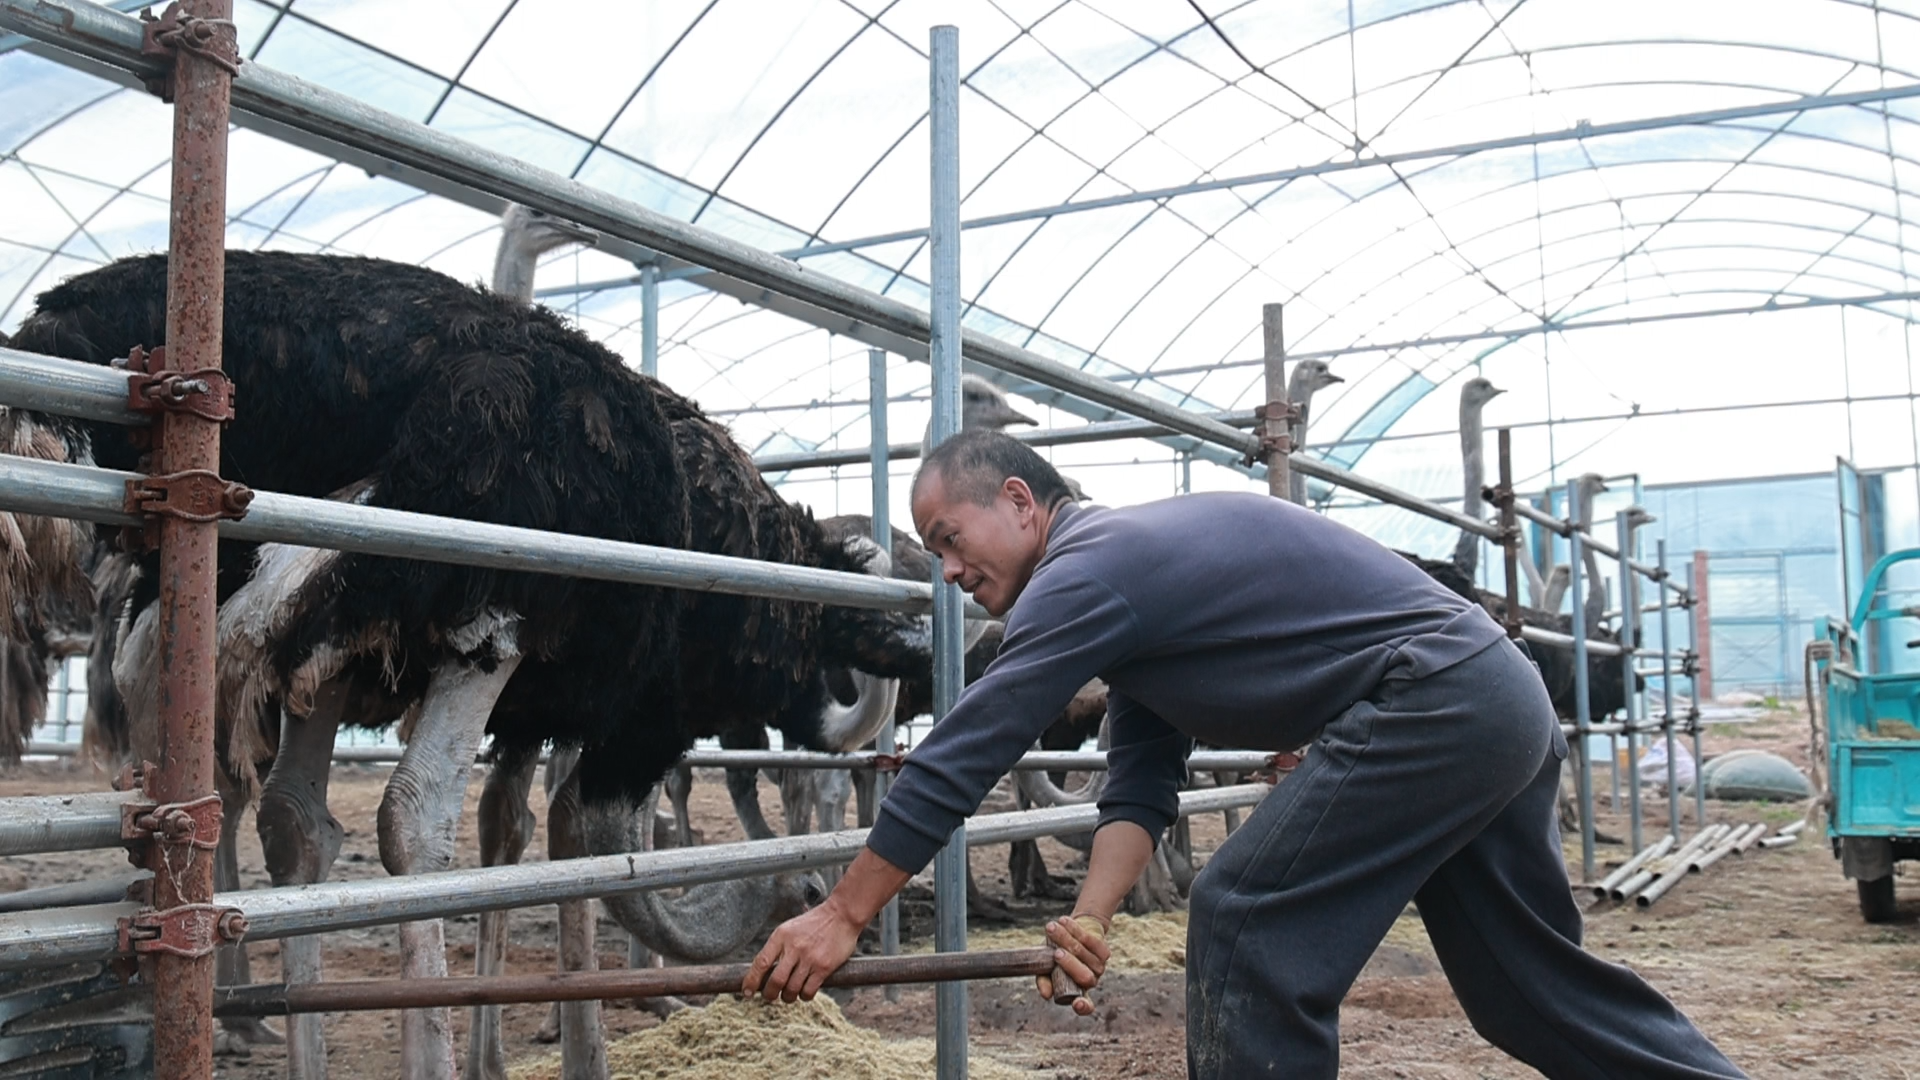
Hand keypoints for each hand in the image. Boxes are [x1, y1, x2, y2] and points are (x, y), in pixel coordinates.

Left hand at [742, 897, 863, 1003]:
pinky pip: (809, 991)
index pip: (760, 963)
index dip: (751, 981)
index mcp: (781, 936)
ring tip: (789, 996)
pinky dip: (804, 996)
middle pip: (775, 981)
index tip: (746, 992)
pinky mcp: (824, 967)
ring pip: (791, 989)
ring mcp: (810, 958)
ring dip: (787, 997)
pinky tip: (804, 993)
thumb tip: (763, 973)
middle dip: (769, 995)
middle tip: (770, 997)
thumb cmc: (814, 924)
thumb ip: (777, 947)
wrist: (842, 914)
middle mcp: (794, 947)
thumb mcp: (790, 929)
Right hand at [1035, 913, 1109, 1016]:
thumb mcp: (1047, 967)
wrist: (1072, 931)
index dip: (1083, 1007)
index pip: (1086, 1006)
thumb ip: (1045, 980)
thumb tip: (1046, 994)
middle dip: (1070, 964)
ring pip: (1083, 954)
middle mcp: (1091, 982)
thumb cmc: (1056, 952)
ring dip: (1065, 939)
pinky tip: (1063, 922)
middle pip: (1085, 977)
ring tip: (1051, 928)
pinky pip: (1089, 940)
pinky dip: (1074, 930)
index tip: (1078, 1004)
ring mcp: (1099, 967)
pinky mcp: (1104, 951)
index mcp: (1077, 992)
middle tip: (1056, 953)